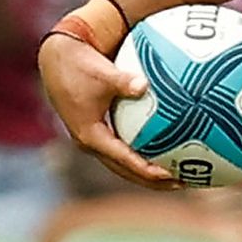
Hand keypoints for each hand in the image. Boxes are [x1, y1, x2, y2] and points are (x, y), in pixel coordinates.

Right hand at [36, 32, 177, 188]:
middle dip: (153, 181)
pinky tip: (168, 151)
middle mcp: (91, 143)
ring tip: (180, 176)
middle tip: (184, 183)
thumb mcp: (102, 73)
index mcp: (90, 136)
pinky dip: (144, 154)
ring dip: (149, 172)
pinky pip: (124, 149)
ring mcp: (93, 139)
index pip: (124, 161)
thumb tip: (143, 85)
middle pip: (125, 171)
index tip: (172, 175)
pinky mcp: (98, 131)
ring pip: (124, 164)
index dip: (148, 171)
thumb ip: (123, 81)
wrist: (57, 58)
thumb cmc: (80, 64)